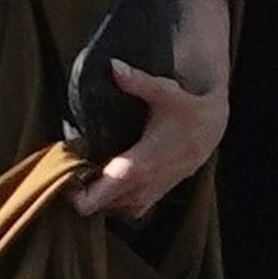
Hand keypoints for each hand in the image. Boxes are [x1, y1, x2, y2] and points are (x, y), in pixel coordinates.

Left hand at [70, 58, 228, 222]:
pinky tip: (104, 186)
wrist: (214, 125)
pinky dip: (115, 205)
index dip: (81, 195)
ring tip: (81, 178)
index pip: (106, 192)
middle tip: (66, 173)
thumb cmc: (187, 107)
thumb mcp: (164, 91)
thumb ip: (138, 81)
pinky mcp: (158, 194)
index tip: (63, 181)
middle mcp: (146, 184)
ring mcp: (153, 192)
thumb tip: (113, 66)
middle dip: (83, 195)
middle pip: (105, 206)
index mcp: (142, 163)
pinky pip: (131, 211)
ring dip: (99, 201)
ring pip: (117, 211)